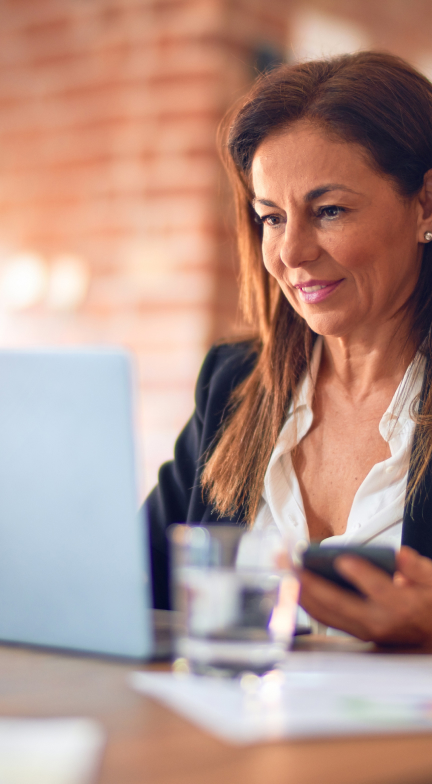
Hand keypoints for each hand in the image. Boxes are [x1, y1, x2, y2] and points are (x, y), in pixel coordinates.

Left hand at [299, 546, 431, 647]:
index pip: (377, 589)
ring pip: (324, 612)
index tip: (343, 559)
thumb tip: (402, 555)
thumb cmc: (429, 602)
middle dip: (308, 580)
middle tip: (289, 560)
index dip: (360, 574)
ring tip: (282, 565)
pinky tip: (290, 581)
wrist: (430, 635)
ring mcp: (362, 629)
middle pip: (337, 602)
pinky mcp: (352, 630)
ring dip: (299, 589)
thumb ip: (419, 569)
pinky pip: (323, 616)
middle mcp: (377, 621)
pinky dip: (305, 599)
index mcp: (400, 606)